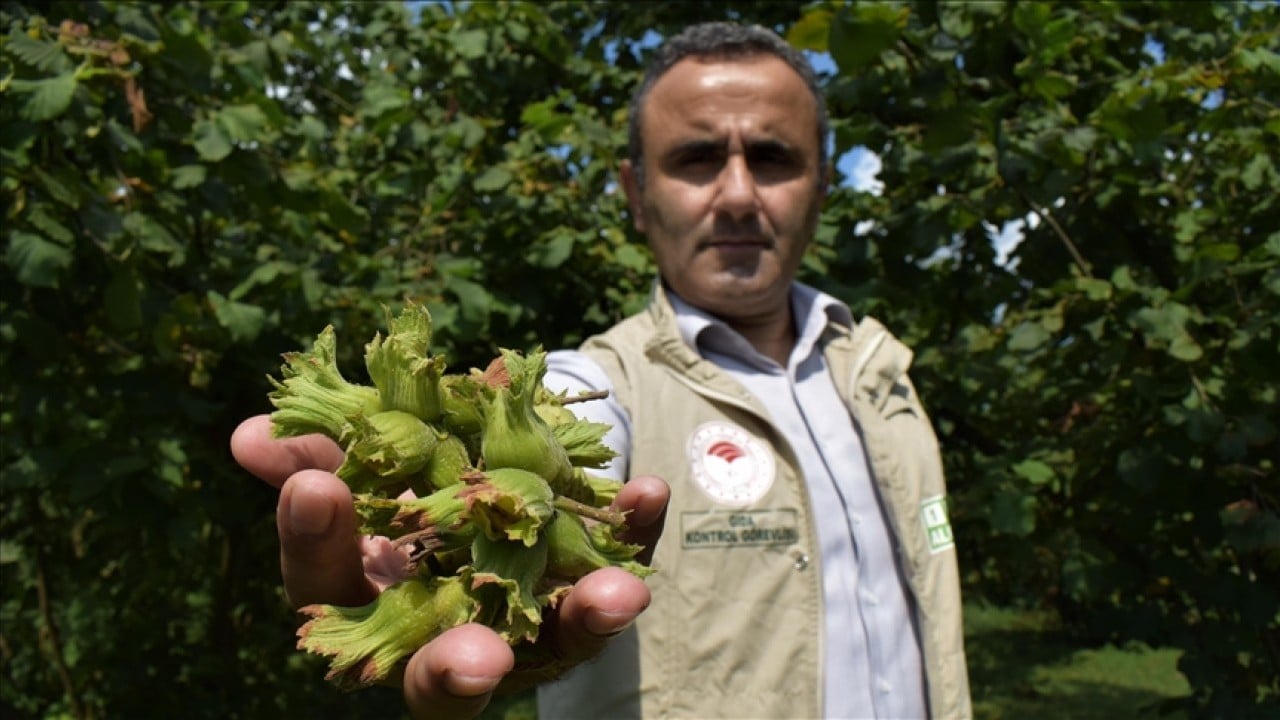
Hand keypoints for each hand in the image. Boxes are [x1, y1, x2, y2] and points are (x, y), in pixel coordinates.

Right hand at [230, 414, 667, 719]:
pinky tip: (648, 493)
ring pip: (555, 649)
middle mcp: (444, 638)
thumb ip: (316, 461)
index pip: (327, 590)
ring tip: (622, 595)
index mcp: (369, 604)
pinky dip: (633, 535)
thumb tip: (250, 435)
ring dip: (587, 619)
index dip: (315, 540)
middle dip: (455, 672)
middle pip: (440, 682)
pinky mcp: (584, 609)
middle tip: (481, 662)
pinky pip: (612, 580)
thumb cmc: (406, 508)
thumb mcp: (361, 481)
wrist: (489, 507)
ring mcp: (524, 636)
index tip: (318, 485)